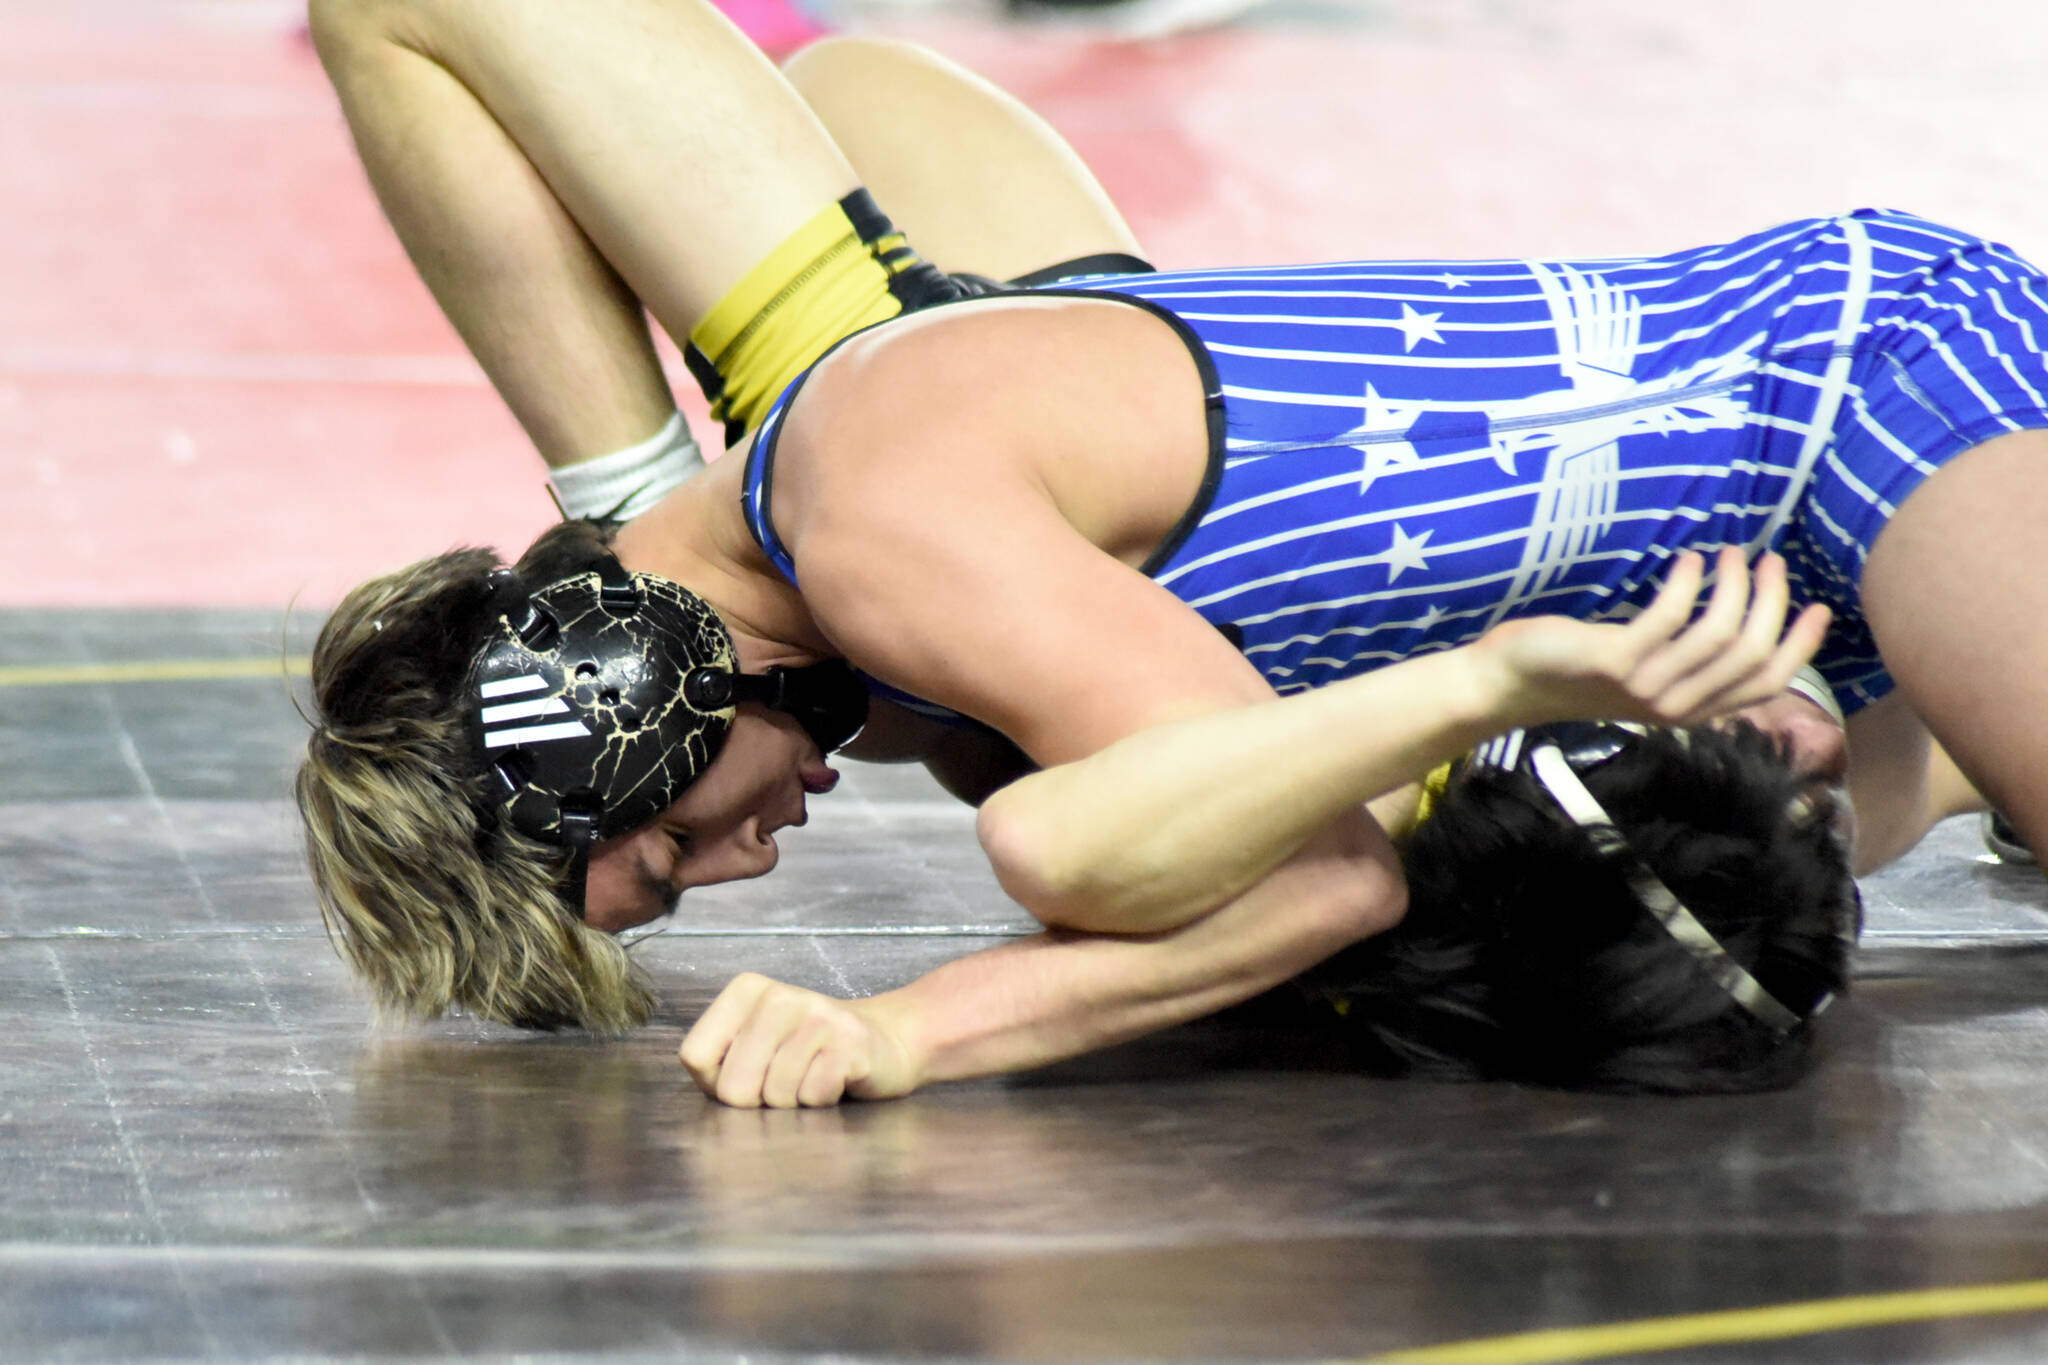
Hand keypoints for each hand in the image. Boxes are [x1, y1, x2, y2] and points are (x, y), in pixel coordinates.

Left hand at [679, 973, 921, 1107]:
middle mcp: (778, 996)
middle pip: (733, 1086)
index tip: (750, 1072)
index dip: (717, 1083)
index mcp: (745, 991)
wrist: (885, 1042)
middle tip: (785, 1082)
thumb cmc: (807, 1055)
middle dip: (758, 1102)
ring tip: (812, 1079)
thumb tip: (718, 1094)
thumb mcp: (753, 1050)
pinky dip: (822, 1104)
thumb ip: (718, 1066)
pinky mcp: (849, 1041)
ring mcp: (816, 1015)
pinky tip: (835, 1081)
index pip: (694, 1056)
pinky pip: (812, 1097)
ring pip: (775, 1096)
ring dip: (794, 1103)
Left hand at [1473, 547, 1831, 727]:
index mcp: (1693, 709)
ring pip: (1719, 634)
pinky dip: (1687, 582)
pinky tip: (1686, 560)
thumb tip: (1741, 623)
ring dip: (1734, 585)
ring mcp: (1646, 685)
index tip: (1819, 607)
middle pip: (1752, 655)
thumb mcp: (1648, 673)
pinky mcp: (1616, 661)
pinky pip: (1669, 616)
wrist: (1514, 683)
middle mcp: (1677, 705)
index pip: (1767, 683)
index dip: (1800, 646)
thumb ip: (1692, 661)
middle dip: (1773, 602)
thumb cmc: (1582, 671)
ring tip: (1730, 552)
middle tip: (1770, 561)